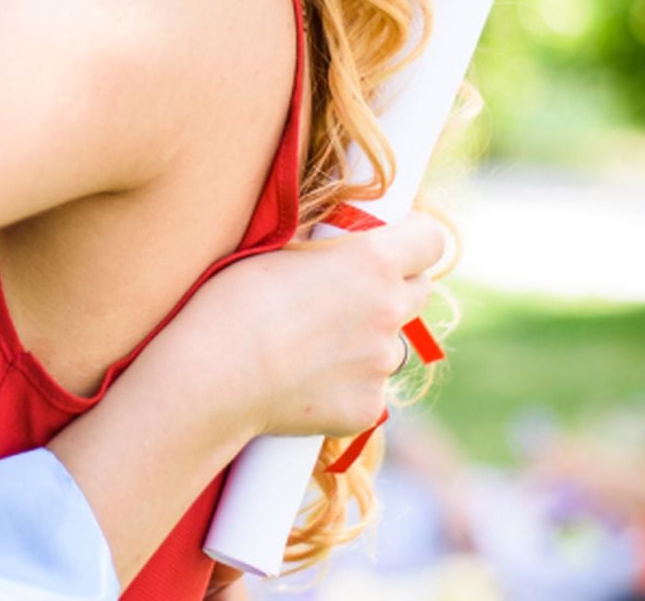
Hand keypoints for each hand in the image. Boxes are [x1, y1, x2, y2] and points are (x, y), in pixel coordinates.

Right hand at [160, 213, 445, 441]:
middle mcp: (390, 312)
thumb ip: (327, 245)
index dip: (413, 236)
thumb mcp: (280, 249)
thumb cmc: (234, 300)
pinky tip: (302, 379)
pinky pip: (368, 387)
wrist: (213, 376)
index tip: (393, 238)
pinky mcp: (367, 407)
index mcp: (373, 262)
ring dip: (365, 338)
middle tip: (346, 290)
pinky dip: (345, 382)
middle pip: (418, 290)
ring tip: (309, 343)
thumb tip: (339, 238)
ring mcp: (382, 364)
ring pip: (390, 343)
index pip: (431, 239)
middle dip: (392, 286)